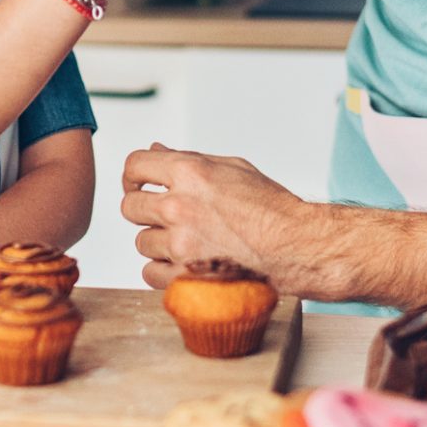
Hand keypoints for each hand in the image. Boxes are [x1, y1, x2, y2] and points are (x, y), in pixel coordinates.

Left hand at [120, 143, 314, 291]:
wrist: (296, 248)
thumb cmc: (271, 208)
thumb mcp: (233, 168)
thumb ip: (188, 159)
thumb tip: (155, 150)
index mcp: (190, 173)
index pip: (134, 165)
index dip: (134, 175)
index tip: (138, 184)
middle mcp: (180, 206)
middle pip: (130, 206)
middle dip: (145, 209)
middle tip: (165, 216)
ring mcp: (180, 244)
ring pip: (141, 242)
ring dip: (158, 242)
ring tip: (188, 241)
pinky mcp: (184, 277)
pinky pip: (149, 273)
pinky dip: (163, 270)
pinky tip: (185, 263)